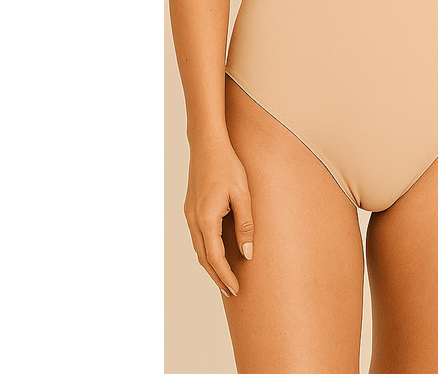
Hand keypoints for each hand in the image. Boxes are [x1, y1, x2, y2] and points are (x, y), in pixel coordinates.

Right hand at [183, 137, 254, 297]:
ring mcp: (189, 215)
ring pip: (199, 250)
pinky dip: (206, 252)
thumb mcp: (243, 194)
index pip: (215, 258)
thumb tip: (248, 254)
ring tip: (225, 278)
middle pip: (204, 259)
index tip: (237, 290)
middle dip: (218, 277)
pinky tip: (216, 254)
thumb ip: (246, 224)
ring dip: (211, 266)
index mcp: (206, 219)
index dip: (226, 276)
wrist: (207, 145)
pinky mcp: (191, 209)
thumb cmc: (228, 165)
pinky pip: (197, 238)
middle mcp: (194, 220)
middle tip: (232, 292)